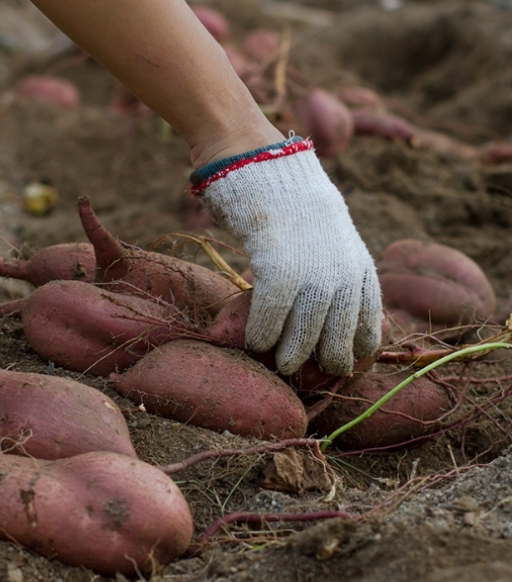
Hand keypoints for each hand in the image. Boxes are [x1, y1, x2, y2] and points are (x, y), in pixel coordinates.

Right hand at [191, 137, 382, 375]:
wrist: (267, 167)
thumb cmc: (294, 202)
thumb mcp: (332, 232)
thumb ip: (339, 264)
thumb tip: (332, 296)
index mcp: (360, 265)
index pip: (369, 319)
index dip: (360, 345)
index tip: (349, 360)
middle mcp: (343, 276)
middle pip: (339, 336)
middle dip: (329, 360)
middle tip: (314, 372)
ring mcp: (313, 276)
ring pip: (305, 336)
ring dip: (293, 356)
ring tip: (283, 366)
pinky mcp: (279, 274)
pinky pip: (271, 320)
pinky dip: (261, 335)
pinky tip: (255, 342)